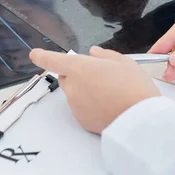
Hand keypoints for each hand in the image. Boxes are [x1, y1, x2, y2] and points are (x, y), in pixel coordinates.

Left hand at [30, 46, 159, 133]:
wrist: (140, 120)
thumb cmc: (134, 86)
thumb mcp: (124, 62)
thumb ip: (105, 55)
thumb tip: (93, 54)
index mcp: (80, 68)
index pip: (53, 60)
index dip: (42, 56)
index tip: (34, 54)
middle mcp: (73, 87)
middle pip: (66, 77)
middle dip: (77, 74)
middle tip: (101, 75)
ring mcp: (76, 106)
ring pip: (75, 93)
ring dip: (85, 90)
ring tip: (110, 92)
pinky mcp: (82, 121)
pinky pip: (82, 108)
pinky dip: (90, 105)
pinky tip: (109, 105)